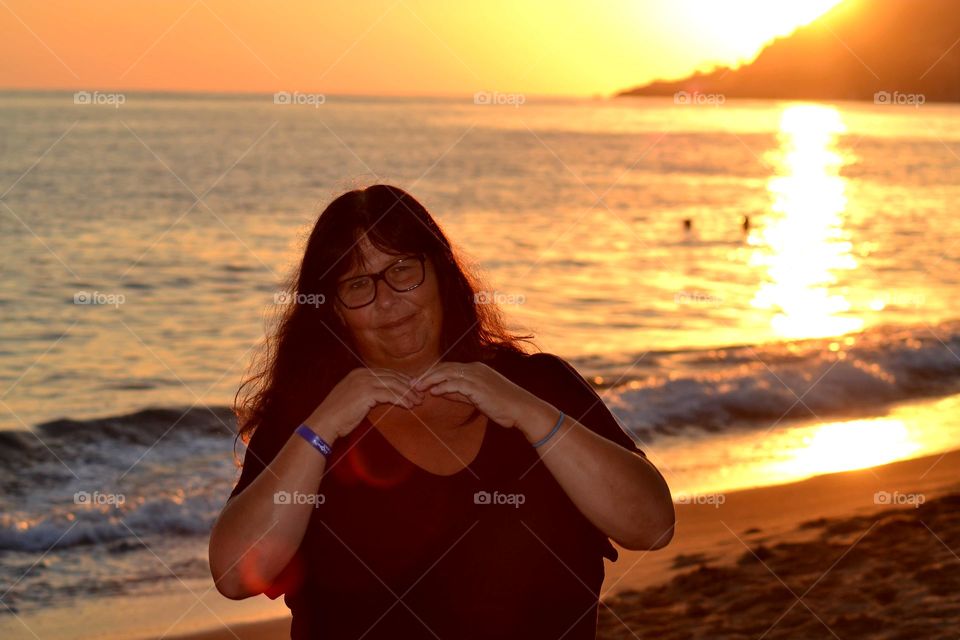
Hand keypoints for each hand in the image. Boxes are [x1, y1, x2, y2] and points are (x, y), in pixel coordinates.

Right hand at [304, 367, 423, 440]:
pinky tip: (408, 405)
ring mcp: (364, 382)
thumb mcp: (354, 398)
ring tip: (417, 401)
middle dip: (408, 386)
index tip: (412, 387)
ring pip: (393, 385)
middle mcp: (362, 374)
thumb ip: (368, 393)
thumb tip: (384, 395)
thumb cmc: (339, 415)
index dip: (402, 380)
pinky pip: (390, 394)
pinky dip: (401, 399)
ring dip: (408, 393)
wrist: (325, 422)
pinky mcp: (366, 392)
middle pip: (392, 377)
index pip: (386, 373)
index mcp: (359, 373)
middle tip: (420, 394)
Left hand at [412, 361, 547, 429]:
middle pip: (444, 368)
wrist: (521, 409)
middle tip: (411, 383)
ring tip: (416, 387)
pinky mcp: (478, 386)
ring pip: (447, 373)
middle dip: (426, 375)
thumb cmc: (502, 405)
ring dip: (430, 380)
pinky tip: (433, 392)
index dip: (431, 374)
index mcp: (475, 369)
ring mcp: (476, 376)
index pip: (448, 368)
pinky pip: (455, 384)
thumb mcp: (476, 397)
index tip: (418, 381)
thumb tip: (440, 391)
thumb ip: (459, 392)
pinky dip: (442, 387)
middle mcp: (474, 369)